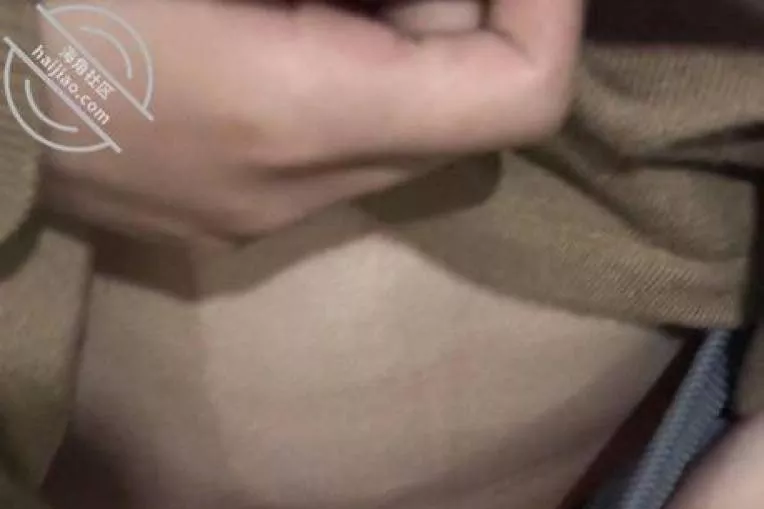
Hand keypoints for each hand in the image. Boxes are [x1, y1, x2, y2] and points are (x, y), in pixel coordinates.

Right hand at [40, 0, 582, 240]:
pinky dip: (333, 78)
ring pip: (392, 137)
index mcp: (296, 114)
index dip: (550, 0)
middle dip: (459, 8)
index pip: (515, 95)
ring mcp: (248, 219)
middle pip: (461, 116)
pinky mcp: (213, 217)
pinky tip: (260, 23)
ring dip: (391, 41)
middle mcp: (291, 195)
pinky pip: (325, 152)